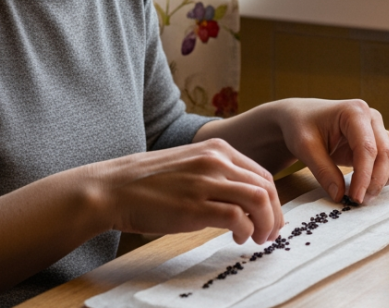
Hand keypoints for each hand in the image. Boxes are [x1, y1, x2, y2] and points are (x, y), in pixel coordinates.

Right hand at [84, 138, 284, 244]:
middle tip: (270, 233)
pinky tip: (237, 238)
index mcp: (216, 149)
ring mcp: (206, 182)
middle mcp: (216, 161)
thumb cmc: (148, 182)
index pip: (261, 173)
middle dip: (275, 214)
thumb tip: (242, 198)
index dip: (273, 199)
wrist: (113, 189)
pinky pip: (238, 218)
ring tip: (258, 238)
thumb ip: (216, 174)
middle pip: (266, 187)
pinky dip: (245, 231)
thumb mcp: (189, 165)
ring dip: (265, 224)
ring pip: (259, 200)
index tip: (270, 217)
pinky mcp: (196, 206)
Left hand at [275, 98, 388, 204]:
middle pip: (387, 154)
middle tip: (358, 201)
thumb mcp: (305, 147)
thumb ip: (323, 171)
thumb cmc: (301, 126)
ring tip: (366, 192)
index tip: (354, 198)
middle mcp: (372, 117)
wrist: (301, 117)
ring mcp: (379, 127)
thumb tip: (340, 196)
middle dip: (376, 181)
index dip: (365, 177)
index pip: (367, 148)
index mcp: (354, 112)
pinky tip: (370, 183)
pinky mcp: (381, 139)